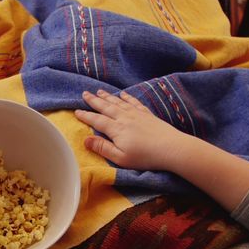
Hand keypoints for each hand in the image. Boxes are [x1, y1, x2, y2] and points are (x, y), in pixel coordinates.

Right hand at [73, 90, 189, 171]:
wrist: (171, 148)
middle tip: (85, 93)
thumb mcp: (120, 158)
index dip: (86, 116)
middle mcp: (125, 118)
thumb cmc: (145, 157)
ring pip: (119, 102)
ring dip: (108, 96)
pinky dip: (127, 97)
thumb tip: (85, 139)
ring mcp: (137, 115)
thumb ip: (102, 148)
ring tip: (99, 91)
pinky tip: (123, 94)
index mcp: (116, 129)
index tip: (76, 111)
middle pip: (106, 107)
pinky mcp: (148, 115)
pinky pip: (134, 102)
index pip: (97, 121)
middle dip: (94, 100)